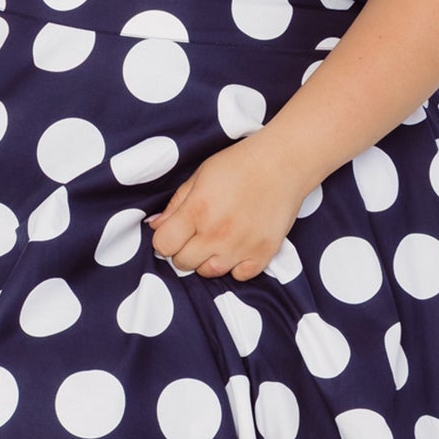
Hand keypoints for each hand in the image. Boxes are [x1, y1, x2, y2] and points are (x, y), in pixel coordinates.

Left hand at [143, 130, 315, 281]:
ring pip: (209, 273)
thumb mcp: (199, 176)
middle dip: (183, 250)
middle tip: (196, 233)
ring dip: (207, 260)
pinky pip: (239, 276)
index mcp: (197, 210)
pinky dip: (235, 266)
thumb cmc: (239, 164)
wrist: (283, 162)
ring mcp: (241, 247)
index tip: (173, 231)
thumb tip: (155, 226)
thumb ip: (175, 205)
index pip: (163, 245)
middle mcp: (217, 233)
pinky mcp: (264, 253)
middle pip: (182, 263)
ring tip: (216, 240)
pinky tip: (237, 247)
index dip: (164, 239)